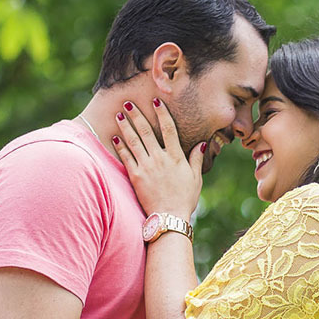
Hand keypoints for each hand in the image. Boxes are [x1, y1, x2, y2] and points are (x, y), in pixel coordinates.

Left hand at [112, 99, 202, 216]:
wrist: (169, 218)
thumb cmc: (185, 200)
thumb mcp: (196, 179)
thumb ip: (196, 159)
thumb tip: (202, 143)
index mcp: (176, 157)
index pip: (168, 129)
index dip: (162, 113)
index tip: (156, 101)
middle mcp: (160, 158)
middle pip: (146, 131)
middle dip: (137, 115)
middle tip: (129, 103)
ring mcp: (147, 167)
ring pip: (134, 141)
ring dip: (126, 126)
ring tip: (119, 115)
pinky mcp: (136, 176)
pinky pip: (126, 157)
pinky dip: (120, 146)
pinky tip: (115, 136)